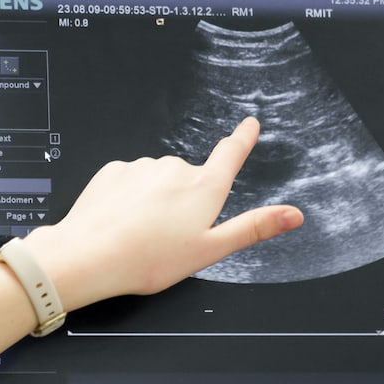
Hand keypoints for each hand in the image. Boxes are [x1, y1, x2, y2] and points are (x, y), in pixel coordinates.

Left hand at [23, 117, 302, 311]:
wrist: (90, 255)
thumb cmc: (149, 259)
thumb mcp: (210, 250)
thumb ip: (253, 228)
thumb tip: (293, 215)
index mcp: (204, 188)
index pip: (230, 154)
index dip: (242, 139)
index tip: (249, 124)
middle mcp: (176, 169)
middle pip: (189, 180)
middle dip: (183, 201)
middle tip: (168, 236)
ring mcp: (144, 167)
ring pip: (158, 182)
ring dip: (154, 202)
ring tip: (141, 234)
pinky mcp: (115, 170)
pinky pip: (130, 181)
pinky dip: (129, 199)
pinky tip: (121, 222)